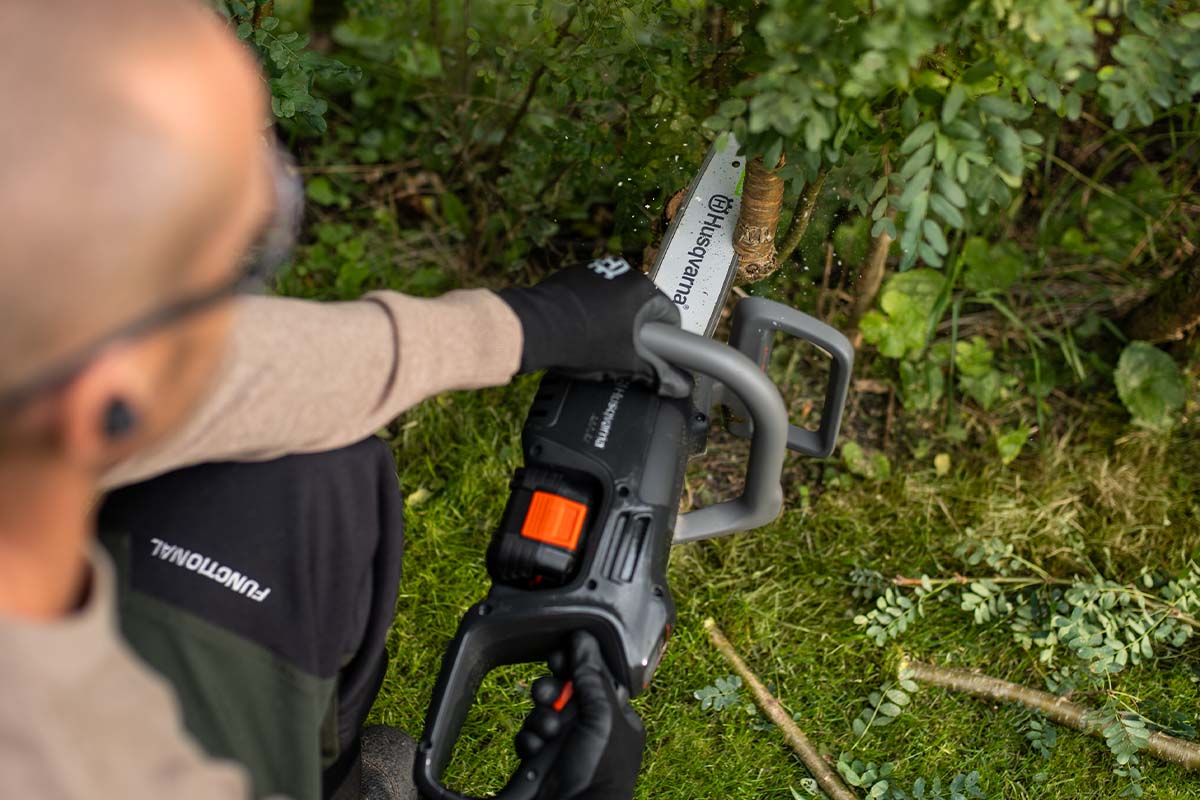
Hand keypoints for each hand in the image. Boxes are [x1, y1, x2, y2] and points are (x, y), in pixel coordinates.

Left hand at [497, 258, 690, 397]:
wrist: (535, 328)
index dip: (665, 339)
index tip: (655, 353)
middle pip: (641, 306)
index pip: (669, 315)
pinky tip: (579, 329)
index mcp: (642, 289)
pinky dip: (590, 309)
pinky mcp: (573, 274)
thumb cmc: (583, 342)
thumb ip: (656, 373)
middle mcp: (623, 272)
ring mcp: (596, 270)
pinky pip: (592, 293)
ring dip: (613, 318)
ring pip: (616, 299)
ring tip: (597, 341)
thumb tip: (679, 386)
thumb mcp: (626, 363)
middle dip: (636, 329)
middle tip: (623, 352)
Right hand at [514, 632, 645, 799]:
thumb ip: (590, 676)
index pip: (595, 677)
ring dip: (540, 717)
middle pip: (564, 690)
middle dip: (551, 689)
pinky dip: (529, 739)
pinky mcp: (541, 758)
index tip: (560, 654)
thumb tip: (583, 638)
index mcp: (616, 716)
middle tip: (546, 692)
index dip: (576, 664)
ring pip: (543, 711)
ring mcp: (565, 744)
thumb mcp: (601, 717)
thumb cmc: (600, 770)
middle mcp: (591, 728)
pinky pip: (528, 735)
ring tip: (546, 731)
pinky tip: (536, 749)